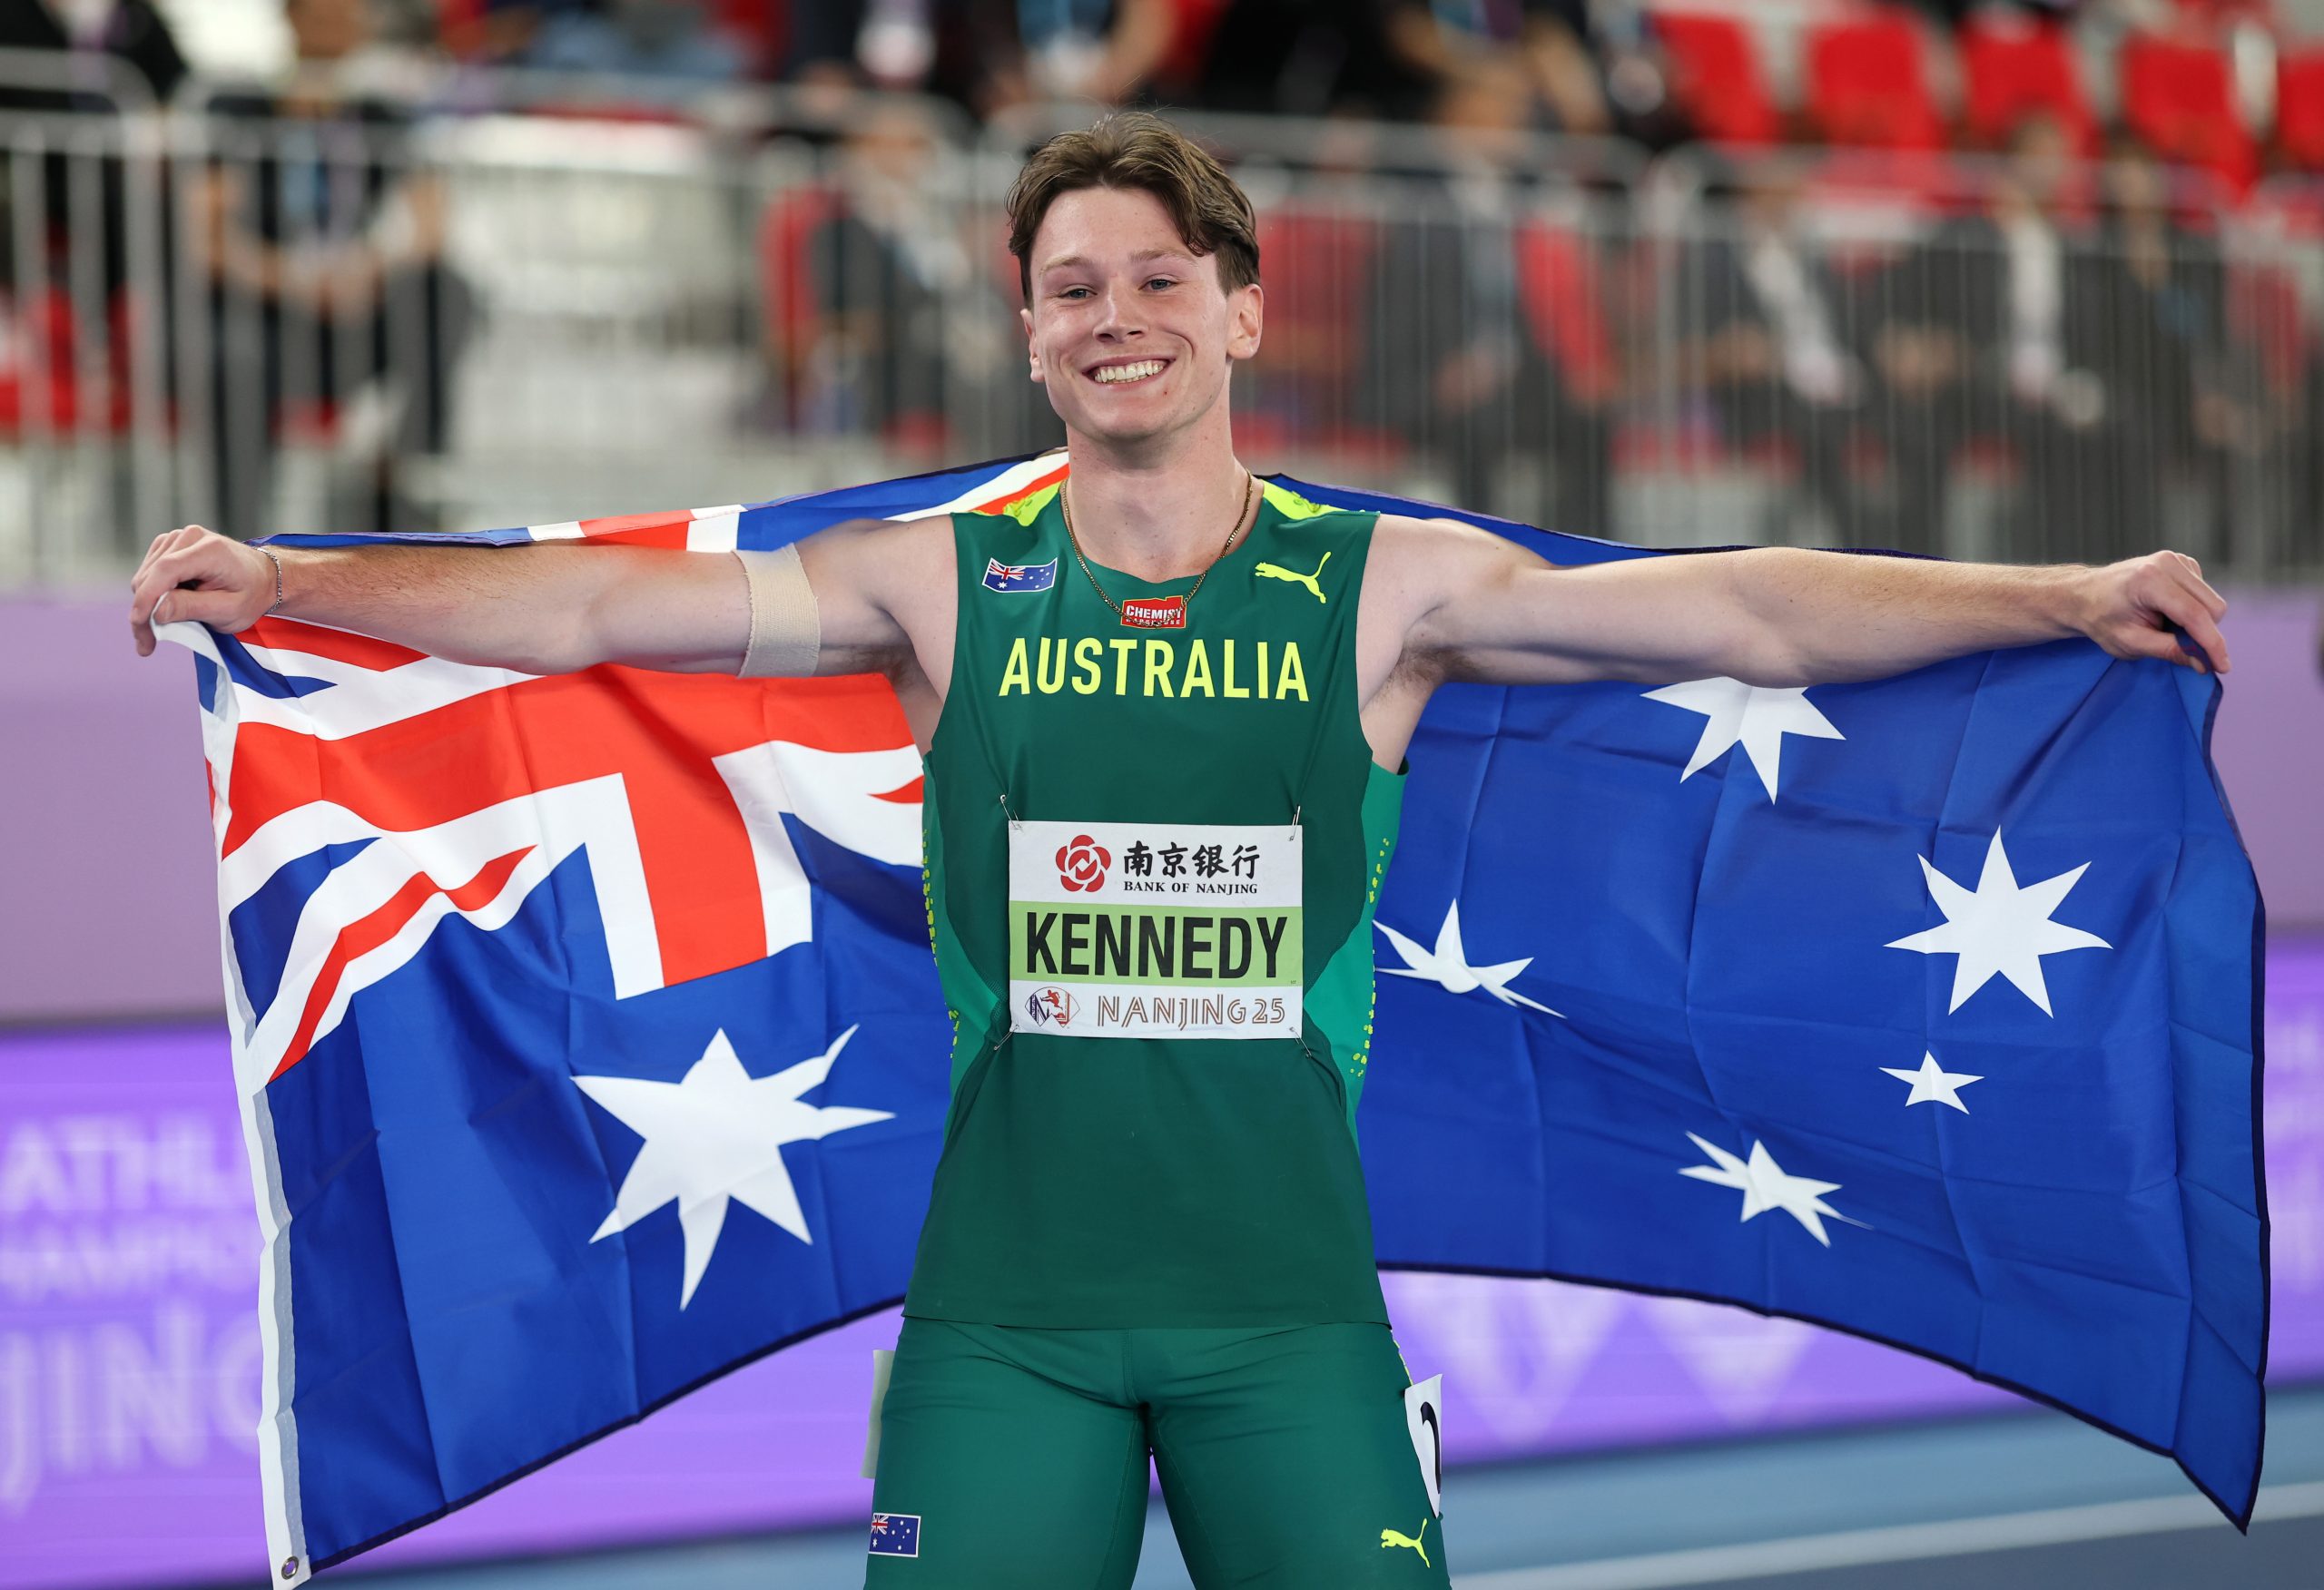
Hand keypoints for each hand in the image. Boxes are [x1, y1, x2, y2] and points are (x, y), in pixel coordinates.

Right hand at [129, 525, 276, 656]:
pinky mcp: (168, 546)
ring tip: (158, 631)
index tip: (139, 624)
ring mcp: (177, 539)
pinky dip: (151, 595)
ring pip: (145, 577)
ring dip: (146, 606)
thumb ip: (191, 608)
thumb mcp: (228, 610)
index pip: (166, 570)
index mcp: (210, 550)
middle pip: (150, 576)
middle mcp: (189, 537)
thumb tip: (156, 611)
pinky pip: (148, 574)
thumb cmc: (250, 594)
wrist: (263, 578)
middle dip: (144, 612)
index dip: (147, 598)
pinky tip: (167, 609)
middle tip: (147, 643)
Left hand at [2076, 551, 2229, 675]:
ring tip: (2164, 626)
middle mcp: (2167, 563)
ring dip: (2199, 621)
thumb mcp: (2130, 643)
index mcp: (2150, 581)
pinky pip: (2204, 593)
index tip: (2222, 667)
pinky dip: (2194, 608)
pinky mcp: (2182, 562)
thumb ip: (2168, 651)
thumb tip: (2203, 663)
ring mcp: (2176, 559)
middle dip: (2205, 634)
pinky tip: (2167, 611)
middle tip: (2181, 648)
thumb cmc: (2101, 619)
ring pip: (2212, 601)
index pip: (2194, 615)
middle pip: (2212, 607)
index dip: (2211, 643)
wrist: (2083, 595)